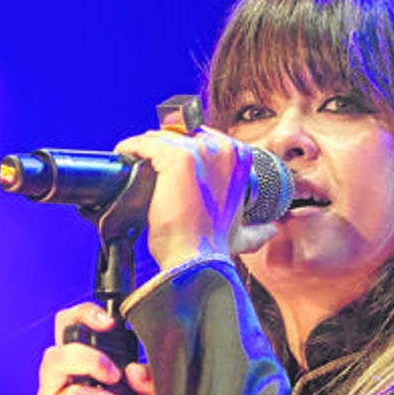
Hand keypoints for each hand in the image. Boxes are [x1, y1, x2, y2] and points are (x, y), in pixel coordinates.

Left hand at [114, 127, 266, 267]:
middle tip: (148, 166)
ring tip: (132, 161)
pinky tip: (124, 155)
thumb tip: (269, 231)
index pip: (202, 140)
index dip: (183, 151)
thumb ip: (257, 230)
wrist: (197, 259)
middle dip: (164, 148)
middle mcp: (224, 149)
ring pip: (162, 138)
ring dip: (145, 148)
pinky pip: (145, 143)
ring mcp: (201, 151)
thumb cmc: (214, 248)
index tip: (166, 166)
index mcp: (241, 159)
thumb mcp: (243, 235)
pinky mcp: (177, 157)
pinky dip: (131, 147)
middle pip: (182, 135)